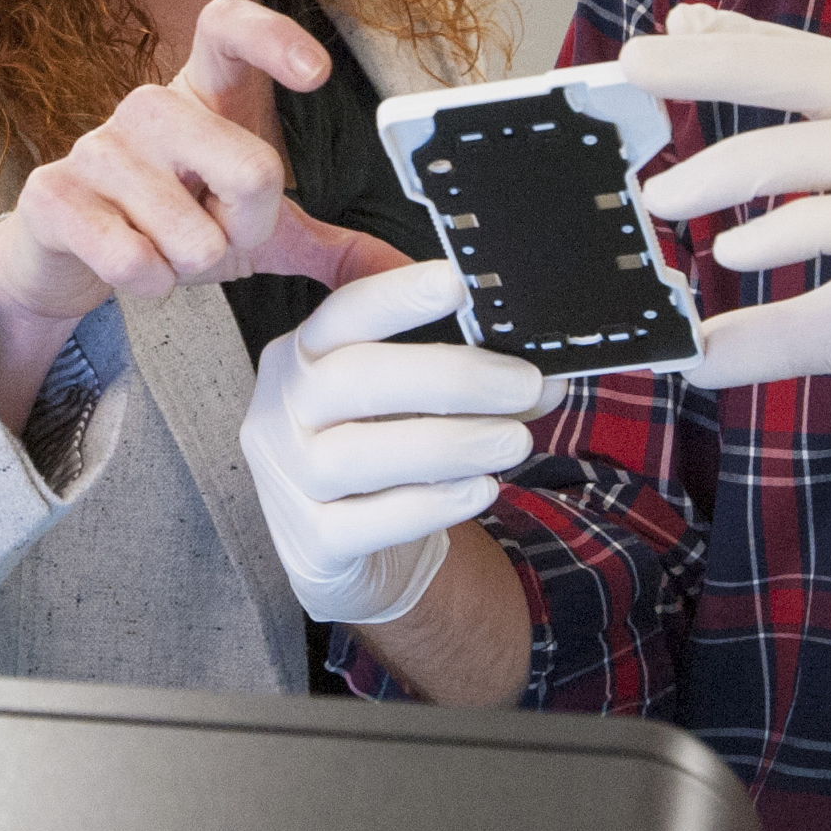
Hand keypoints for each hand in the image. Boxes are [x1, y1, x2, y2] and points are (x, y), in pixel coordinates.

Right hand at [0, 0, 409, 335]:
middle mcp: (149, 105)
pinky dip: (149, 283)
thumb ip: (329, 245)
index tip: (316, 74)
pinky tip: (134, 269)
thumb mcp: (256, 234)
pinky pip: (131, 257)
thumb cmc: (170, 225)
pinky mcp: (53, 196)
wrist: (69, 258)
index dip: (273, 36)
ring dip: (191, 265)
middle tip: (222, 237)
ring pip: (190, 229)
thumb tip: (406, 273)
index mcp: (202, 95)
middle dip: (250, 228)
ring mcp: (96, 146)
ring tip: (166, 251)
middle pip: (249, 164)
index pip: (227, 26)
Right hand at [241, 261, 547, 623]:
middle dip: (450, 376)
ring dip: (450, 443)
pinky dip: (432, 504)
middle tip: (522, 382)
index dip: (395, 295)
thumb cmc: (383, 448)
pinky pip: (368, 522)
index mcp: (304, 354)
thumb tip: (547, 375)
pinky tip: (480, 489)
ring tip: (514, 441)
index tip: (455, 282)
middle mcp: (282, 409)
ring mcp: (288, 479)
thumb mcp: (410, 400)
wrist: (347, 548)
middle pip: (355, 377)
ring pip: (359, 454)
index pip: (343, 313)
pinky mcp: (310, 542)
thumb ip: (469, 374)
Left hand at [622, 4, 830, 504]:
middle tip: (634, 62)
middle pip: (818, 73)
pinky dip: (801, 227)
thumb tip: (690, 354)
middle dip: (725, 58)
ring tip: (660, 196)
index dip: (745, 41)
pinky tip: (736, 254)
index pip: (811, 75)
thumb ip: (773, 335)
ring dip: (741, 159)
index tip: (672, 26)